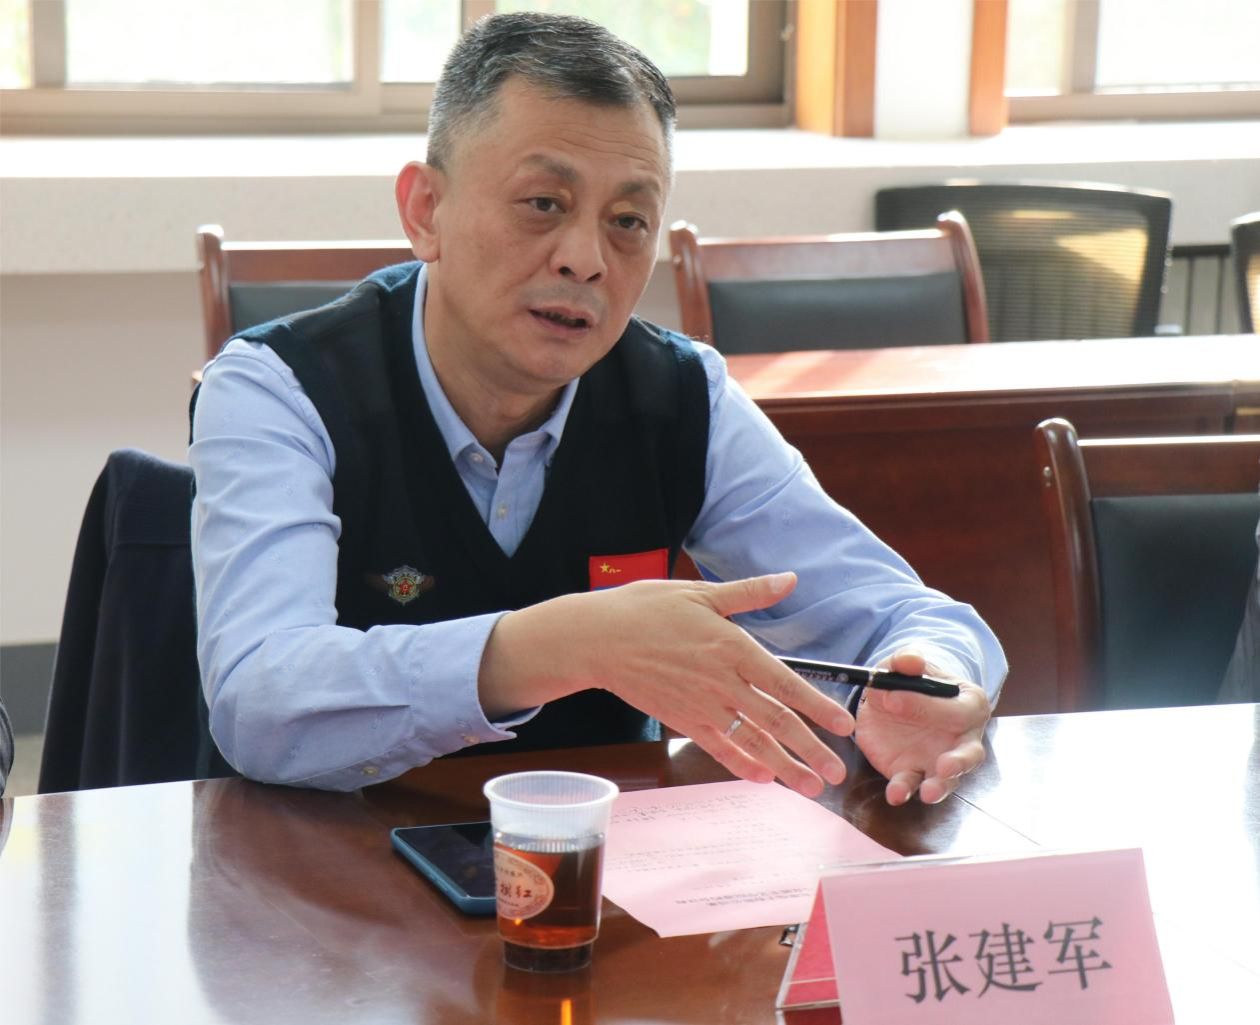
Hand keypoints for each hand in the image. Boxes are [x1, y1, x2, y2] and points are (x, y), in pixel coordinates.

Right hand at [481, 572, 854, 796]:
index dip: (817, 705)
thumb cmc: (647, 609)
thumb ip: (749, 592)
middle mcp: (722, 681)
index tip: (844, 725)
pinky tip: (762, 776)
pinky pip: (718, 746)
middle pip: (774, 720)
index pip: (784, 683)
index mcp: (732, 646)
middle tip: (838, 771)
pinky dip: (741, 763)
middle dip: (810, 748)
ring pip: (751, 740)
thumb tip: (790, 579)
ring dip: (784, 765)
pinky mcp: (681, 719)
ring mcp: (701, 705)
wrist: (597, 638)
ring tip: (810, 786)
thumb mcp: (701, 593)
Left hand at [853, 650, 989, 805]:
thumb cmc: (910, 679)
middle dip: (960, 761)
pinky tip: (895, 794)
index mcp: (968, 703)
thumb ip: (907, 660)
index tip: (892, 699)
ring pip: (949, 779)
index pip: (959, 710)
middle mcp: (962, 737)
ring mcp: (941, 759)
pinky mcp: (916, 771)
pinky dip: (905, 790)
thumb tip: (910, 661)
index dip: (928, 706)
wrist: (890, 697)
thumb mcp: (904, 663)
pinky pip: (913, 784)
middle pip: (969, 753)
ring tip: (928, 791)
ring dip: (940, 786)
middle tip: (945, 766)